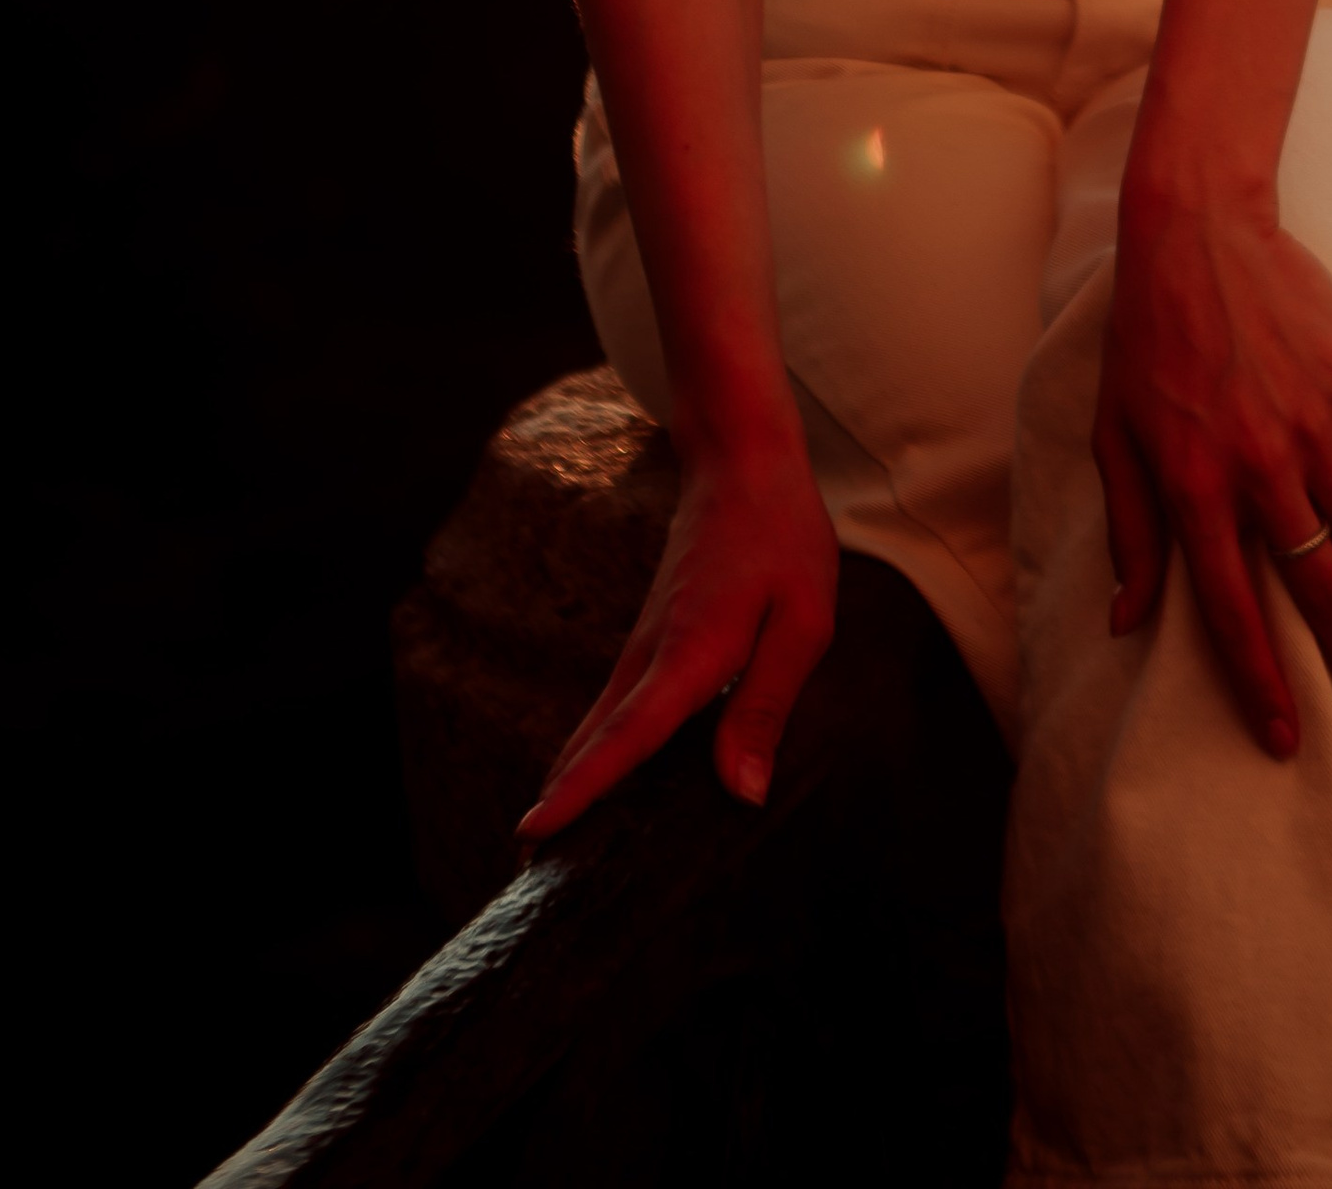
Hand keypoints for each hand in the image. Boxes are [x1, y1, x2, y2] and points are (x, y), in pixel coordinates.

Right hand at [518, 425, 838, 835]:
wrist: (743, 461)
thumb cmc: (782, 535)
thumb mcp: (803, 621)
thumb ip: (767, 706)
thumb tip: (740, 794)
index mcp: (691, 653)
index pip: (627, 737)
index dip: (582, 790)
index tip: (533, 834)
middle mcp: (652, 653)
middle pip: (595, 741)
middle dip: (563, 803)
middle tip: (528, 871)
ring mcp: (645, 643)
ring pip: (600, 723)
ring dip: (574, 778)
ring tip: (550, 843)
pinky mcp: (651, 637)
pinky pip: (618, 705)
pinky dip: (597, 746)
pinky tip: (596, 776)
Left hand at [1094, 194, 1331, 757]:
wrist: (1194, 235)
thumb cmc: (1142, 341)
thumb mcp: (1113, 436)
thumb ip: (1129, 531)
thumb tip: (1125, 620)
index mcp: (1193, 488)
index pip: (1230, 609)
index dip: (1260, 680)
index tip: (1286, 735)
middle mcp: (1257, 468)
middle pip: (1314, 584)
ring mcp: (1310, 425)